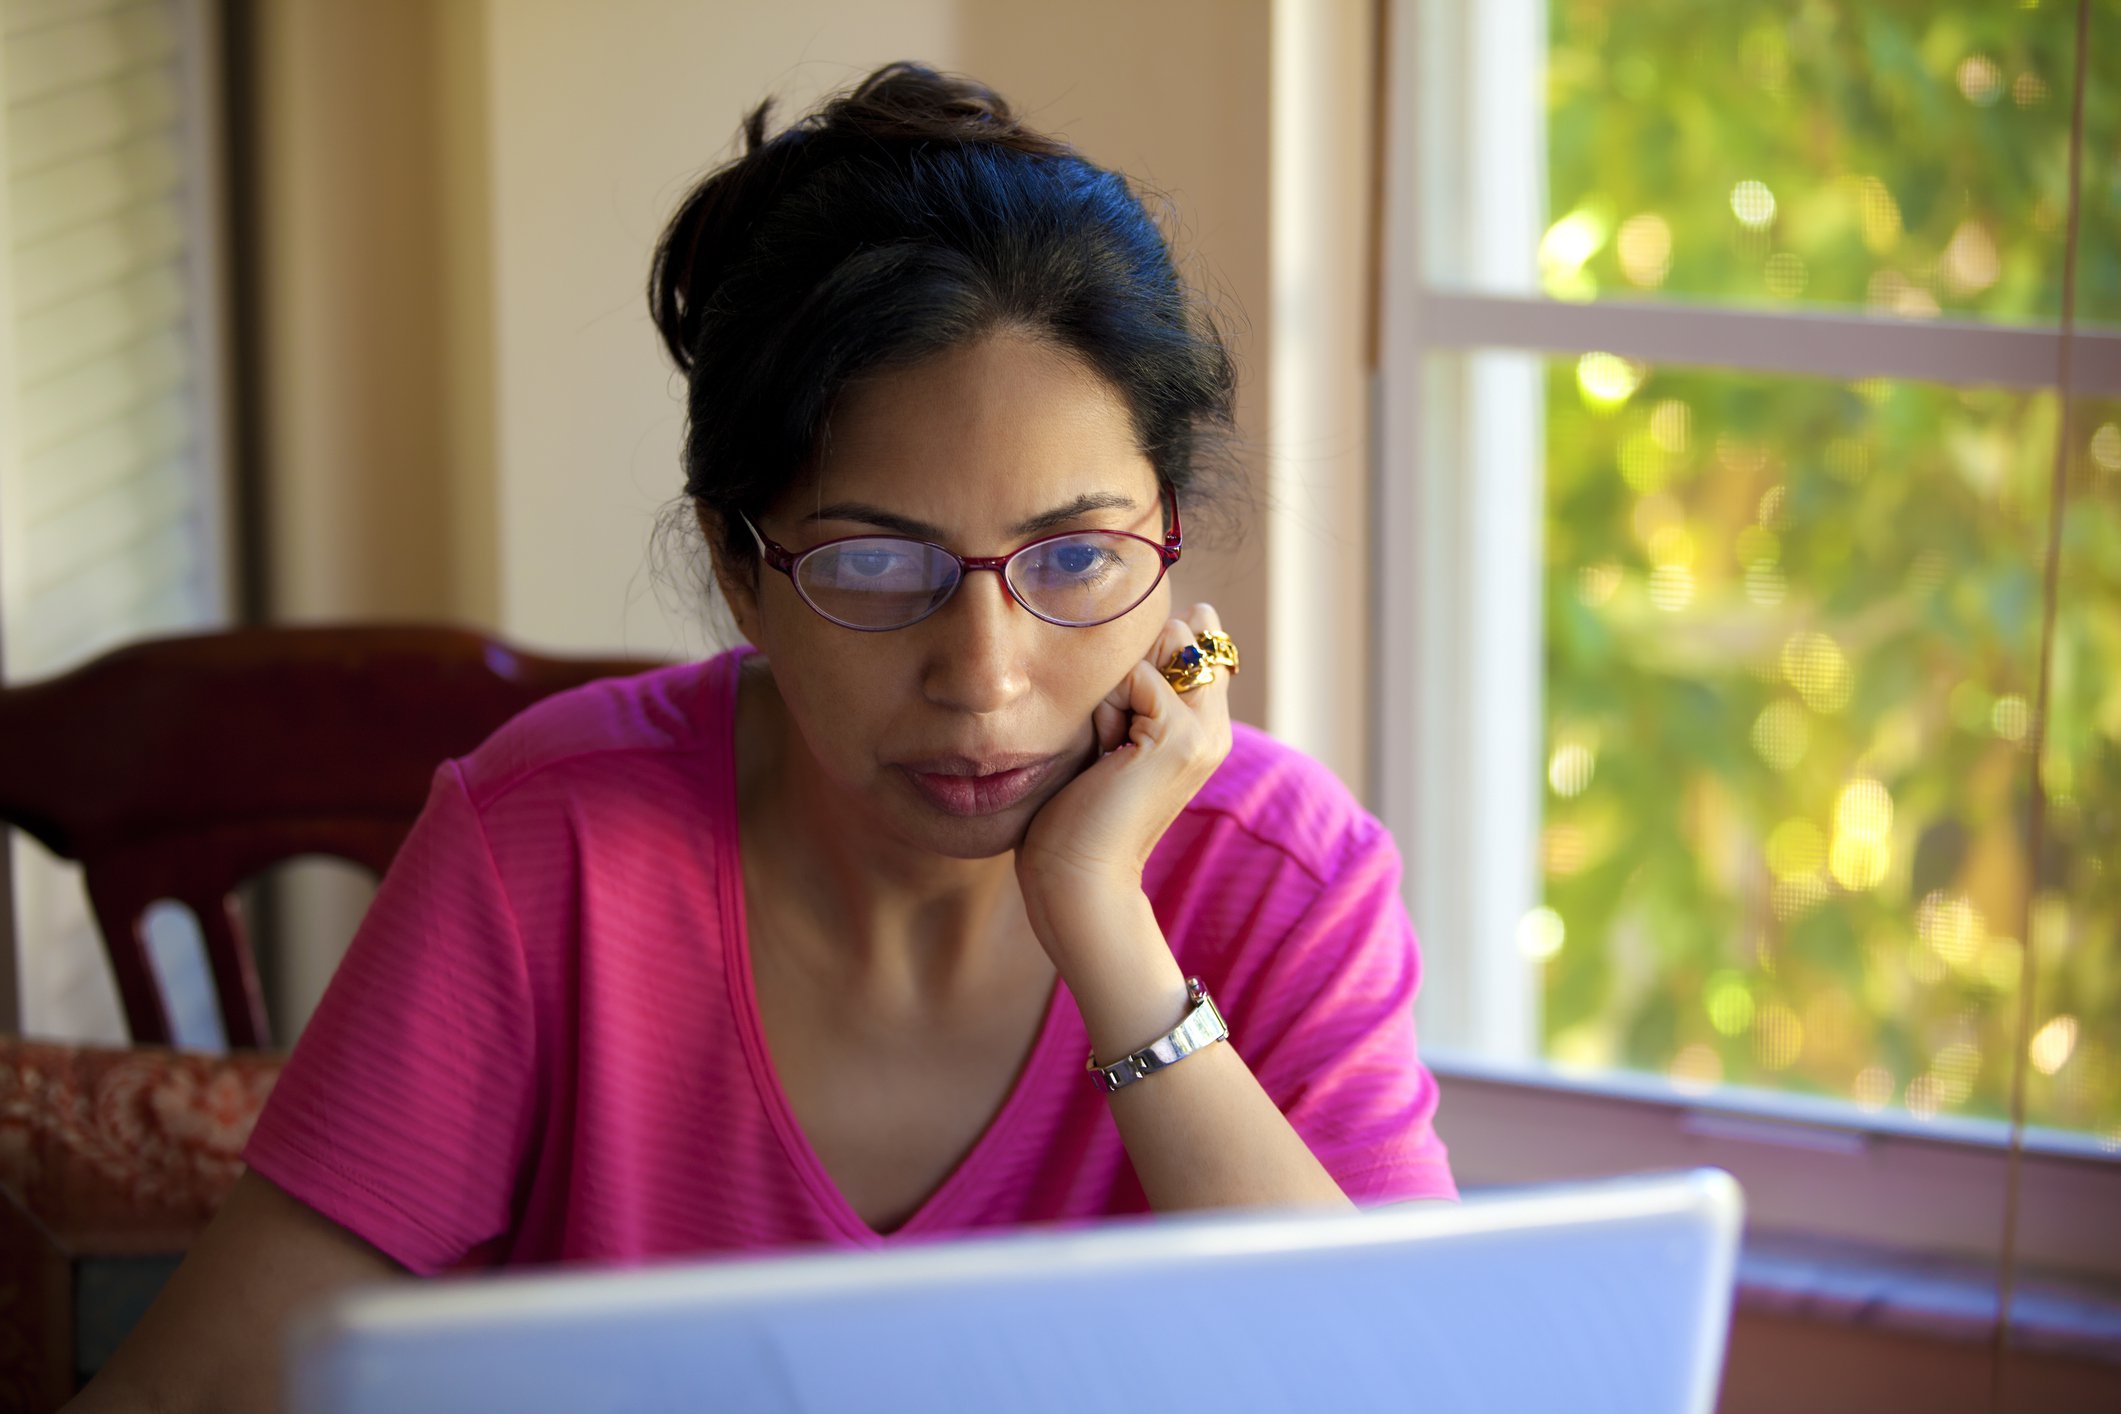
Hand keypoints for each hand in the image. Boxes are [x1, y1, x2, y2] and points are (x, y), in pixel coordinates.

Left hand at [1016, 603, 1234, 946]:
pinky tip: (1103, 756)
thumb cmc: (1076, 814)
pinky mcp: (1183, 737)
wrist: (1080, 878)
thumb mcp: (1111, 735)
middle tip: (1109, 736)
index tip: (1117, 721)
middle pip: (1178, 635)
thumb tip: (1160, 625)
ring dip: (1113, 689)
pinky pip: (1136, 676)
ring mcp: (1205, 732)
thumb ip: (1135, 687)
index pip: (1193, 639)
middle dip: (1127, 668)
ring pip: (1159, 648)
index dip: (1143, 657)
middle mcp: (1214, 725)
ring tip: (1105, 746)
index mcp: (1204, 723)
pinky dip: (1104, 709)